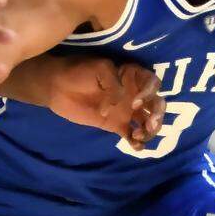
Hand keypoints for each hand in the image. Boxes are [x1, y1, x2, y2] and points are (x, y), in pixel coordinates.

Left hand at [46, 58, 164, 148]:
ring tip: (139, 135)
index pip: (152, 83)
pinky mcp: (115, 125)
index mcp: (131, 76)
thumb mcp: (98, 69)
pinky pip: (131, 134)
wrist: (57, 86)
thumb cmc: (78, 71)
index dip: (149, 93)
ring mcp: (125, 110)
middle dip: (158, 115)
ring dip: (150, 130)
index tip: (135, 103)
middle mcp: (133, 93)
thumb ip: (114, 85)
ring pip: (148, 121)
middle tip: (149, 125)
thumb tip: (120, 106)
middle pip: (156, 104)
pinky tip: (135, 146)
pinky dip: (137, 142)